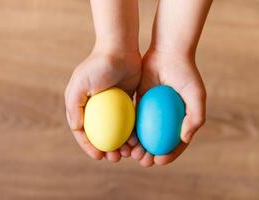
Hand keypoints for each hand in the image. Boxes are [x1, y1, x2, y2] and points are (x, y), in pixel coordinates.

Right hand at [65, 49, 140, 161]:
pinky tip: (137, 141)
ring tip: (128, 152)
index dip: (89, 146)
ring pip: (116, 132)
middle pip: (100, 135)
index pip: (82, 131)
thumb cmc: (98, 65)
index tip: (99, 156)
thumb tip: (78, 128)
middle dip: (107, 149)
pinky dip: (132, 133)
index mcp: (82, 105)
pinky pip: (128, 122)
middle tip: (116, 157)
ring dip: (121, 144)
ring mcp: (112, 106)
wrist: (120, 48)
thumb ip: (74, 106)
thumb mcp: (79, 84)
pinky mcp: (126, 102)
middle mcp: (96, 108)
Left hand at [131, 49, 206, 166]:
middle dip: (150, 155)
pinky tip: (123, 138)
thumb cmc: (185, 73)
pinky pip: (133, 120)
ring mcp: (152, 112)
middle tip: (142, 160)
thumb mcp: (196, 95)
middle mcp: (166, 119)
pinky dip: (129, 131)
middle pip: (157, 143)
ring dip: (137, 146)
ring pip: (143, 135)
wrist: (168, 53)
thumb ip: (195, 117)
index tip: (158, 161)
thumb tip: (185, 139)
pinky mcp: (140, 103)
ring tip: (130, 153)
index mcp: (181, 120)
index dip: (169, 155)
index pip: (176, 144)